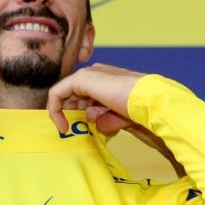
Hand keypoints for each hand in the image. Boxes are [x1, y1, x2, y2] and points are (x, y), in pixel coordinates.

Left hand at [47, 64, 185, 176]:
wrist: (148, 101)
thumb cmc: (142, 110)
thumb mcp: (121, 118)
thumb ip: (106, 119)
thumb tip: (94, 122)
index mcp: (107, 79)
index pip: (85, 95)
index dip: (78, 113)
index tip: (77, 129)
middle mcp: (96, 74)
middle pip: (73, 94)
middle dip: (70, 114)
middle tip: (71, 131)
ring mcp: (89, 75)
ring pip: (65, 94)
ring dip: (64, 113)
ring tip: (68, 129)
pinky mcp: (81, 79)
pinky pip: (57, 93)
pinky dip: (55, 110)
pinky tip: (62, 125)